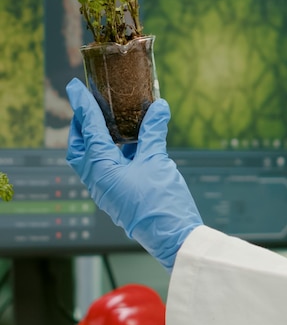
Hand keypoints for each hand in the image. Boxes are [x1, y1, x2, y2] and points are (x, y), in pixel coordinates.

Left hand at [66, 78, 202, 270]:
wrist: (173, 237)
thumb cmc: (161, 202)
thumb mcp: (157, 160)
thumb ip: (153, 132)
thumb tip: (158, 107)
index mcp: (101, 169)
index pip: (89, 130)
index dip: (83, 105)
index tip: (74, 87)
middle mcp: (98, 181)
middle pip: (79, 148)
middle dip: (81, 127)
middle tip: (89, 107)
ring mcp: (107, 191)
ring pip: (92, 160)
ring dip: (96, 140)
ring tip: (110, 121)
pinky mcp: (118, 196)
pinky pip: (107, 170)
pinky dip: (112, 153)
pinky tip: (130, 143)